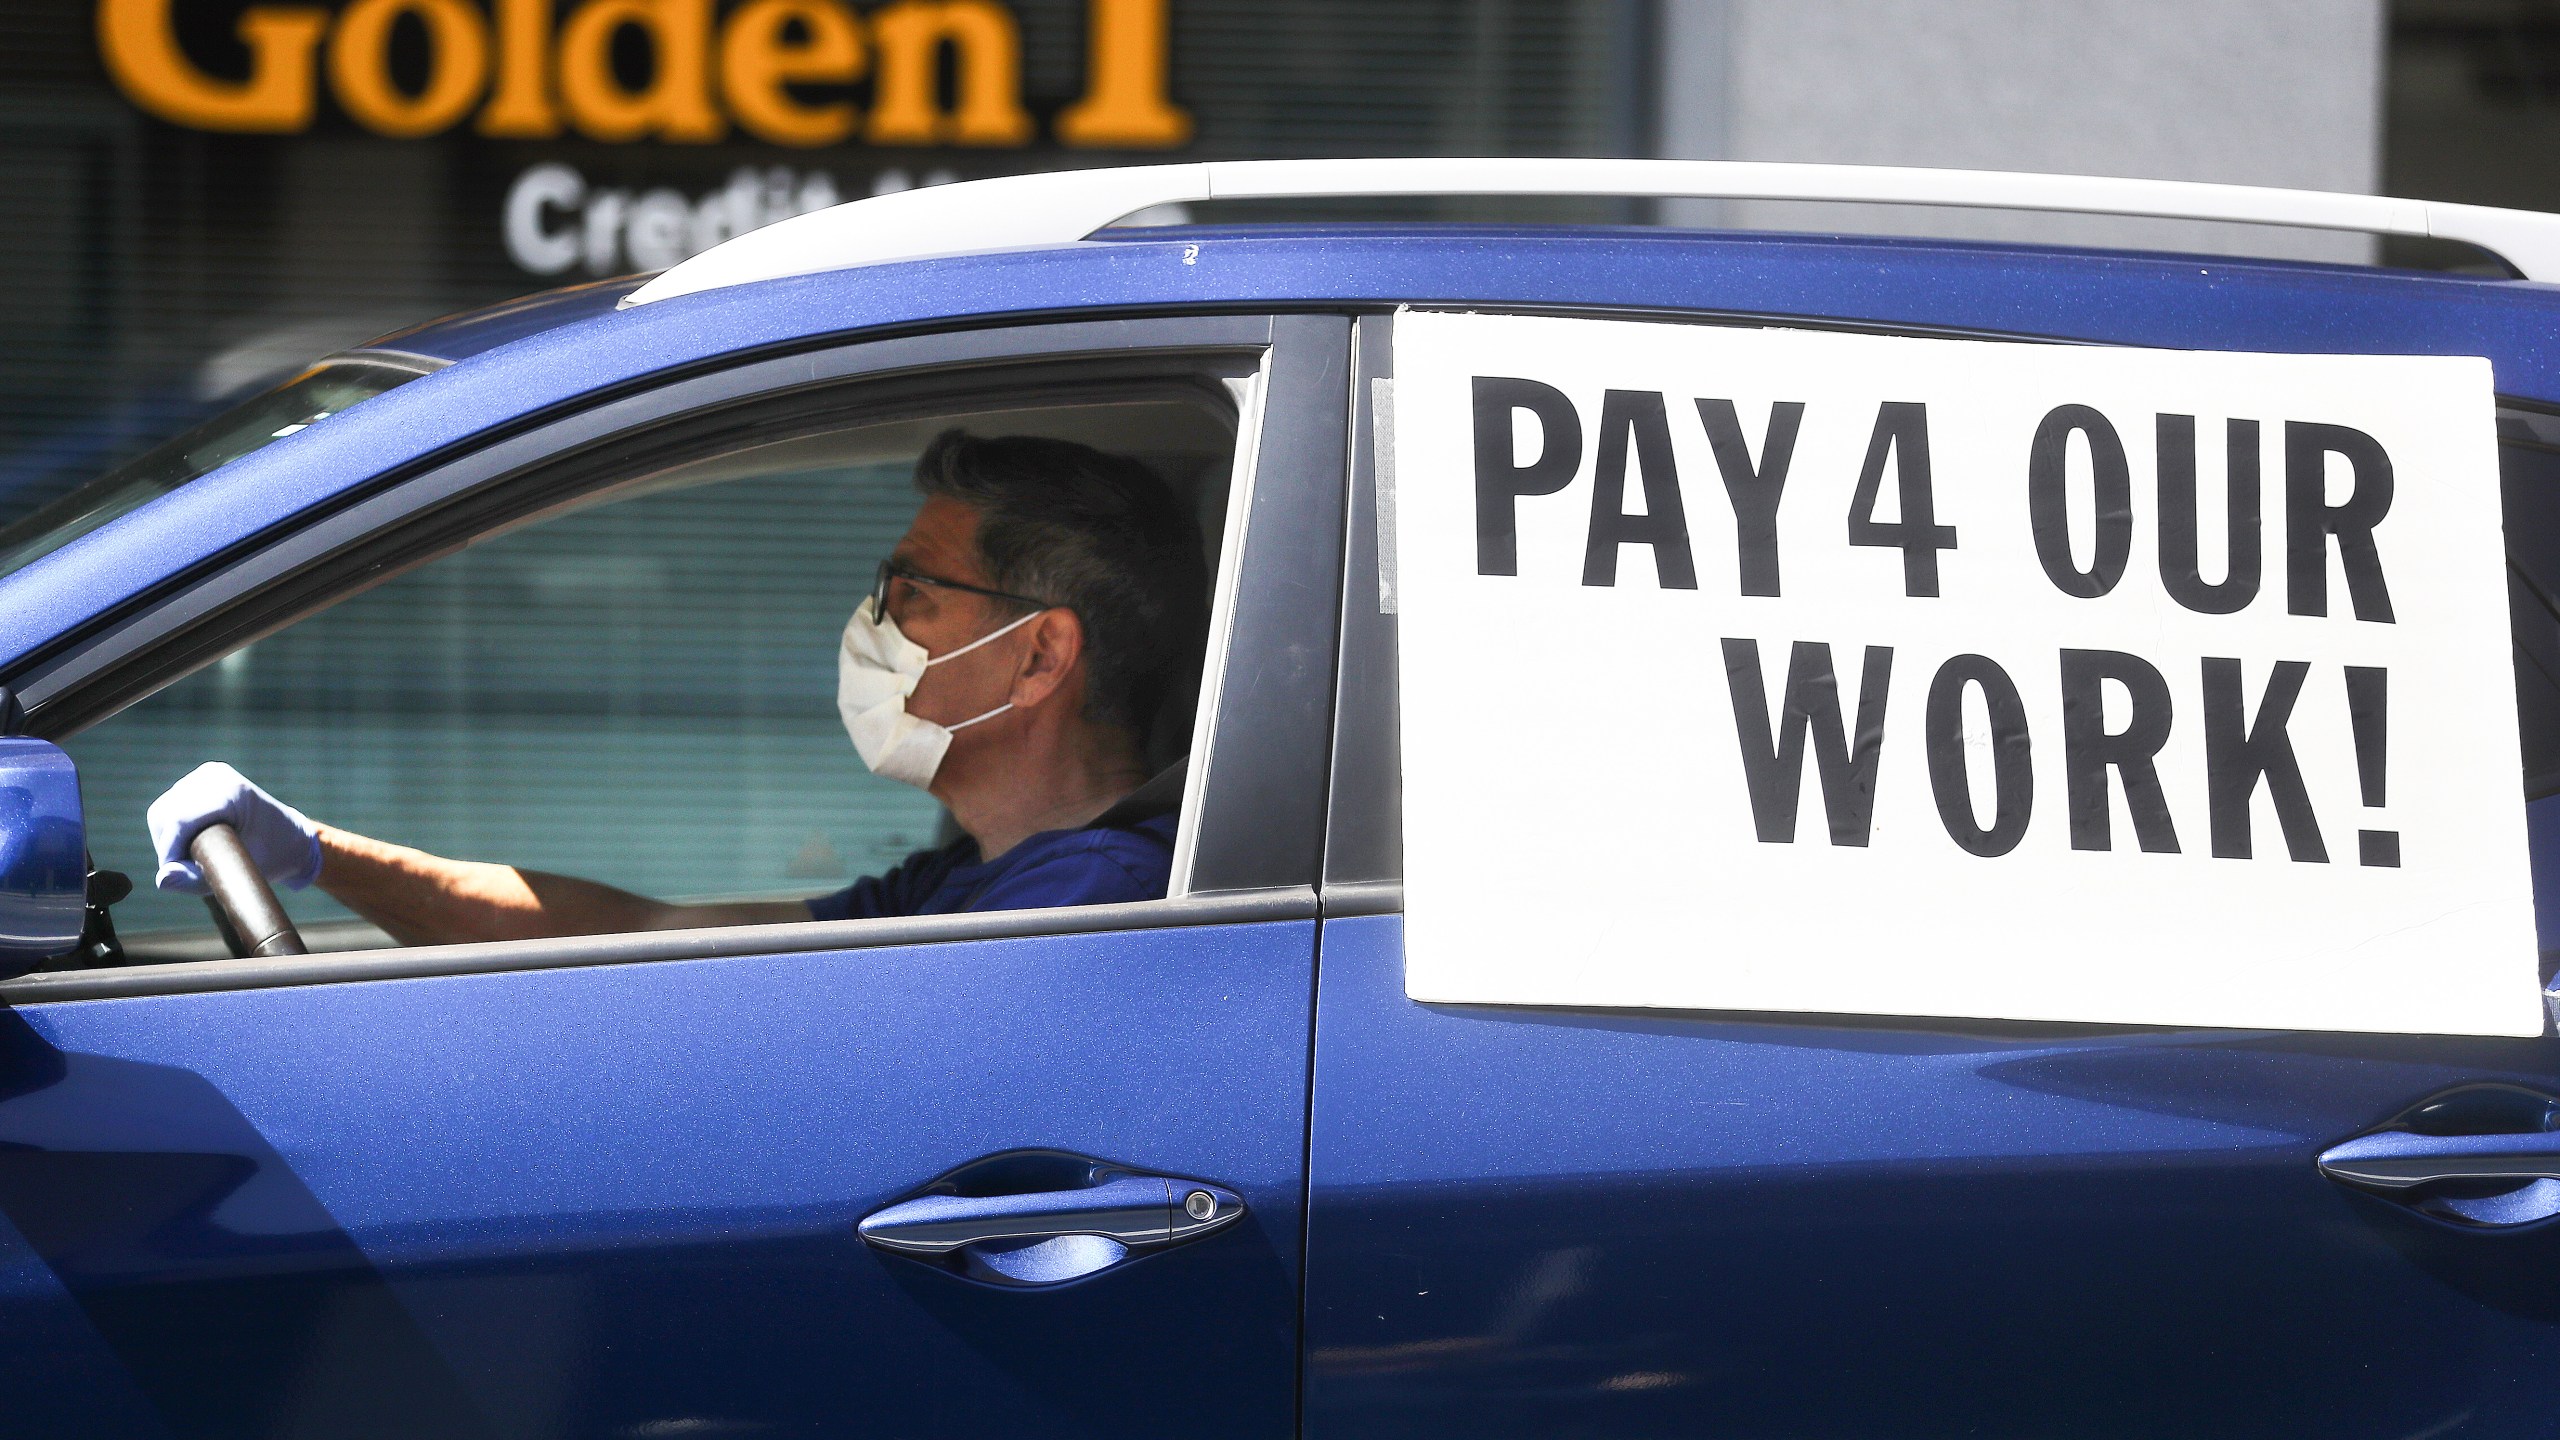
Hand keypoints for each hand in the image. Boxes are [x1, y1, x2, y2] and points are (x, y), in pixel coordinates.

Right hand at [146, 763, 322, 894]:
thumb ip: (195, 880)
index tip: (179, 875)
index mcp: (232, 792)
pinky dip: (174, 829)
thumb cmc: (271, 858)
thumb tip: (162, 879)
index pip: (180, 820)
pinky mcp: (200, 779)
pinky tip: (195, 841)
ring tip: (195, 856)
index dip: (171, 851)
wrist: (290, 839)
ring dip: (170, 839)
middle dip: (170, 846)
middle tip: (190, 868)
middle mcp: (216, 776)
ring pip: (163, 812)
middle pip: (166, 815)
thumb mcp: (237, 874)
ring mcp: (207, 774)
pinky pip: (169, 807)